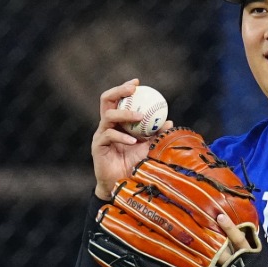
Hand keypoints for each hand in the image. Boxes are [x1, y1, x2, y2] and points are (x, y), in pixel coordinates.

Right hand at [91, 79, 173, 199]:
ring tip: (140, 117)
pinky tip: (133, 141)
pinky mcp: (97, 146)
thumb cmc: (134, 164)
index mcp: (117, 122)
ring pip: (108, 116)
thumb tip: (170, 121)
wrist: (122, 184)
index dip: (125, 88)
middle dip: (119, 91)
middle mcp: (106, 125)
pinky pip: (109, 136)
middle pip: (106, 100)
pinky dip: (122, 137)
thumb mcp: (148, 147)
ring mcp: (100, 135)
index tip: (137, 82)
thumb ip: (156, 134)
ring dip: (125, 114)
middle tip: (133, 89)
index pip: (117, 100)